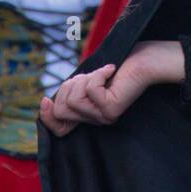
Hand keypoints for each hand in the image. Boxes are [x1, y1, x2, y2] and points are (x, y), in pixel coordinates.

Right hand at [39, 41, 184, 137]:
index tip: (45, 100)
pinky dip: (97, 74)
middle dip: (69, 86)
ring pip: (73, 100)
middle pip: (61, 109)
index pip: (59, 129)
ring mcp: (103, 117)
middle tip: (90, 77)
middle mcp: (96, 120)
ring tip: (102, 74)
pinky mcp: (110, 109)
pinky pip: (89, 91)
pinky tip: (110, 71)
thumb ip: (70, 92)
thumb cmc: (117, 67)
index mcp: (89, 115)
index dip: (47, 117)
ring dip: (84, 80)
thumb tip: (45, 102)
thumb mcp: (87, 81)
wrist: (145, 61)